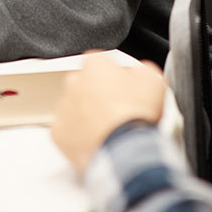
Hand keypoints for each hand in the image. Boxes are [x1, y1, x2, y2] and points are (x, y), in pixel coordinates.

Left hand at [51, 54, 166, 173]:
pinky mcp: (59, 131)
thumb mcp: (152, 80)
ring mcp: (64, 107)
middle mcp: (74, 82)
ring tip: (109, 128)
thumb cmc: (136, 114)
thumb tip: (137, 72)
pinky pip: (68, 130)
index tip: (121, 86)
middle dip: (97, 93)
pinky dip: (79, 135)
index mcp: (95, 65)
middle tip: (116, 109)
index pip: (100, 62)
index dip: (113, 75)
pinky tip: (97, 139)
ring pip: (74, 107)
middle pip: (84, 83)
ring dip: (87, 114)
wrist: (124, 148)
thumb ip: (140, 69)